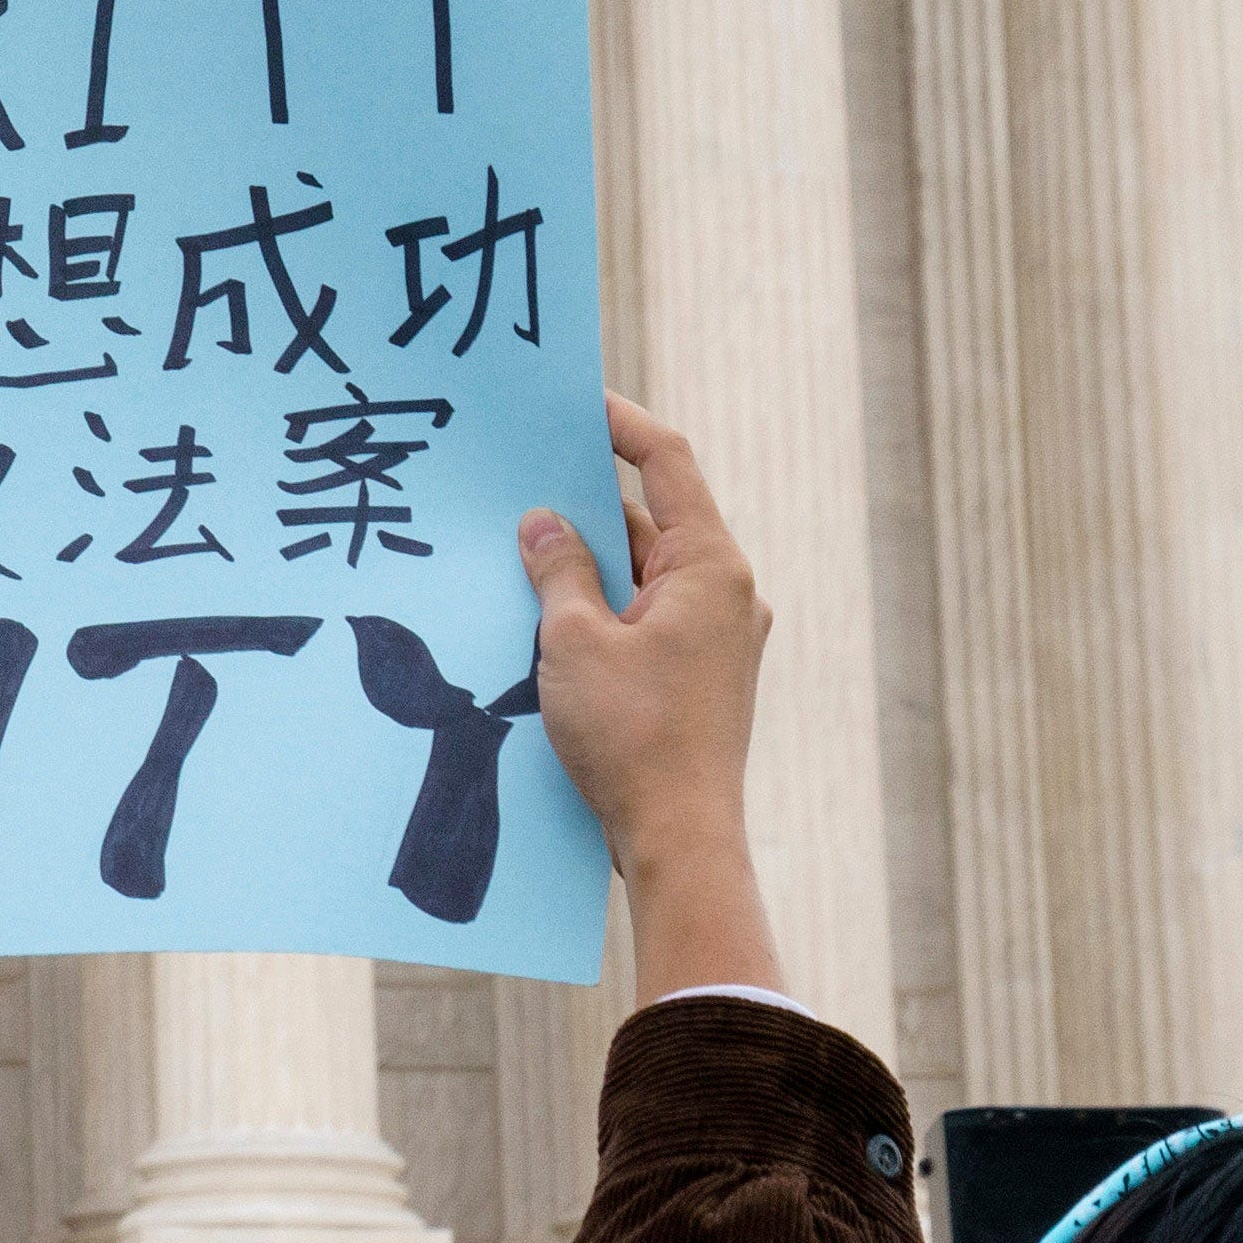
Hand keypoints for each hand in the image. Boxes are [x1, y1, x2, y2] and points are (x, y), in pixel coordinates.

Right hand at [521, 394, 783, 1001]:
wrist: (680, 841)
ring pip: (642, 575)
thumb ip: (559, 569)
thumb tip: (543, 522)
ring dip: (584, 567)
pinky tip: (542, 623)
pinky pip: (643, 619)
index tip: (573, 400)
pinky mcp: (699, 678)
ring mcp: (717, 640)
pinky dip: (598, 610)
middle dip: (583, 505)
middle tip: (517, 485)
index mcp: (710, 568)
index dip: (619, 423)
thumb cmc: (634, 739)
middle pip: (650, 521)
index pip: (667, 463)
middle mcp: (726, 595)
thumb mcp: (576, 641)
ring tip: (515, 561)